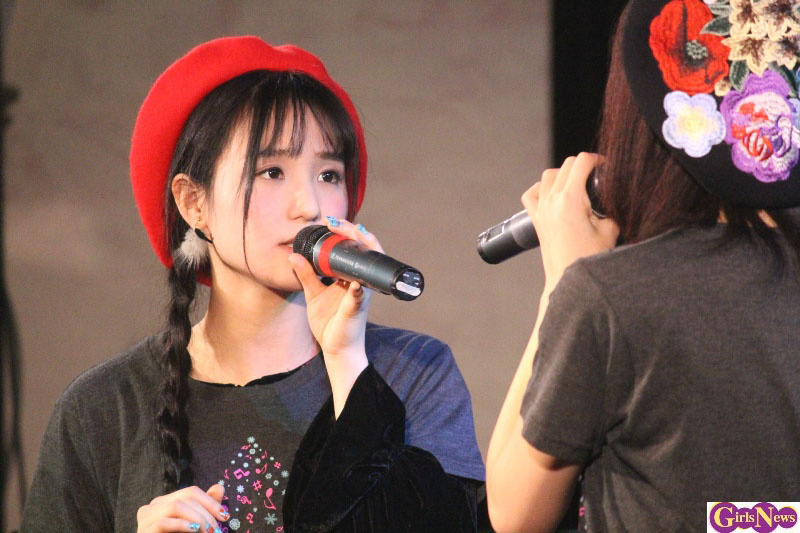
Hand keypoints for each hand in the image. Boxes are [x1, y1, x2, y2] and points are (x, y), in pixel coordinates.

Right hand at [136, 484, 227, 532]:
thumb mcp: (195, 522)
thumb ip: (205, 507)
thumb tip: (219, 487)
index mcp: (165, 501)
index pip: (191, 492)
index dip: (210, 502)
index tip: (225, 516)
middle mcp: (154, 505)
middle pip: (186, 498)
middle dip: (206, 514)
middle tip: (215, 530)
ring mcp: (146, 517)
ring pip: (176, 506)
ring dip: (198, 519)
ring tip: (207, 532)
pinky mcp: (145, 530)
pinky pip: (164, 522)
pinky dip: (182, 525)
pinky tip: (194, 529)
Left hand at [288, 218, 382, 415]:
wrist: (337, 349)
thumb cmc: (329, 322)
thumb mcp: (314, 294)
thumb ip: (306, 274)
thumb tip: (293, 256)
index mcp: (352, 278)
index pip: (356, 249)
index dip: (348, 232)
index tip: (332, 221)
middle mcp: (361, 283)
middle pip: (367, 252)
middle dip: (356, 234)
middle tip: (338, 222)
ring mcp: (361, 296)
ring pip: (369, 270)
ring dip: (362, 251)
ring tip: (354, 235)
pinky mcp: (356, 311)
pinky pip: (359, 299)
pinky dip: (358, 291)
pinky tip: (355, 284)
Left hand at [522, 153, 618, 290]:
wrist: (566, 280)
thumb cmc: (587, 260)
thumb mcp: (610, 230)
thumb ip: (611, 210)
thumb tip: (612, 200)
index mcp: (570, 199)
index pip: (581, 162)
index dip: (596, 159)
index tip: (604, 166)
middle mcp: (552, 200)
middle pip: (566, 165)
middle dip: (582, 165)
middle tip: (595, 176)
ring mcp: (541, 209)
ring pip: (548, 175)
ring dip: (563, 174)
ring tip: (577, 185)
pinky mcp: (536, 219)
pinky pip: (531, 194)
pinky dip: (540, 188)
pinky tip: (552, 193)